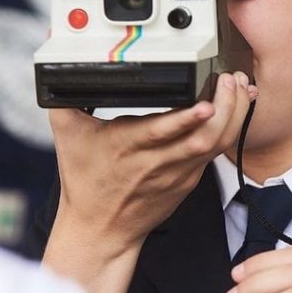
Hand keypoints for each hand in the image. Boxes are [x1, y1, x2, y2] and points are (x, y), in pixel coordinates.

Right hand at [43, 72, 255, 292]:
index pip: (161, 132)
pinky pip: (215, 153)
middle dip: (225, 107)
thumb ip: (62, 96)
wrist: (100, 230)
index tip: (205, 102)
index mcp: (127, 146)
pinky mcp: (189, 180)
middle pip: (203, 137)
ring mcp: (178, 172)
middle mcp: (157, 161)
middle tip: (231, 80)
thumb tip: (51, 63)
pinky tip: (237, 108)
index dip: (186, 118)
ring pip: (216, 145)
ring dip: (234, 115)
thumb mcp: (67, 135)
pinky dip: (231, 129)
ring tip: (240, 87)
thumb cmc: (85, 183)